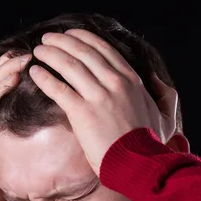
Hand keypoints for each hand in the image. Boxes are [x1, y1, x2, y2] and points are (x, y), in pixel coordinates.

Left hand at [29, 29, 177, 175]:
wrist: (139, 166)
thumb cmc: (151, 146)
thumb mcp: (166, 116)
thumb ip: (164, 94)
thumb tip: (154, 78)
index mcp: (132, 80)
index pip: (104, 50)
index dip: (84, 38)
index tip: (70, 35)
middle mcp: (115, 83)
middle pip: (83, 52)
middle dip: (62, 41)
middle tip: (48, 38)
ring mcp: (98, 96)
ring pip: (69, 65)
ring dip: (51, 54)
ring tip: (38, 50)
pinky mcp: (82, 113)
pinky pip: (58, 89)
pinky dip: (45, 78)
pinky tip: (35, 72)